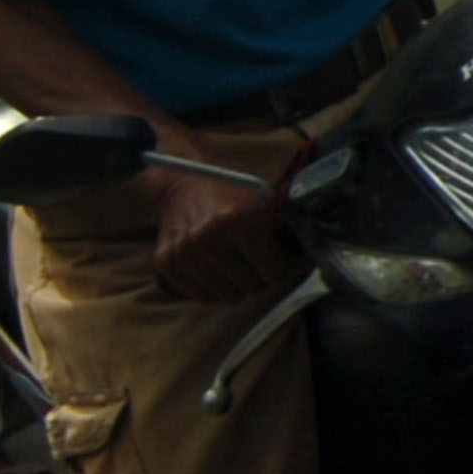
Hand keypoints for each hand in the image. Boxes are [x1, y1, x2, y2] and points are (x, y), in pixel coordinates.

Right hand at [145, 149, 292, 302]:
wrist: (184, 177)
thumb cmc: (232, 188)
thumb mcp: (265, 199)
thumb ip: (287, 231)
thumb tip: (305, 265)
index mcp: (241, 220)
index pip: (274, 271)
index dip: (285, 266)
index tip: (285, 260)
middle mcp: (210, 237)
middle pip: (254, 286)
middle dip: (263, 275)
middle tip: (262, 261)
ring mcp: (186, 252)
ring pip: (229, 296)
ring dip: (239, 283)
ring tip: (239, 262)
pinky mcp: (167, 262)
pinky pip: (202, 296)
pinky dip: (215, 287)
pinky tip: (218, 267)